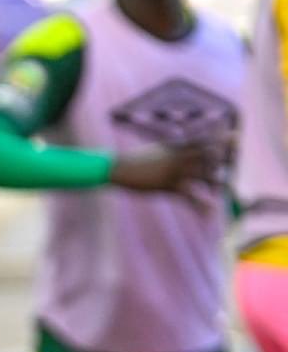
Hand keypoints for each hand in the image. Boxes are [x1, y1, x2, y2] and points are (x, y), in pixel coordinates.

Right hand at [111, 140, 229, 195]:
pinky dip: (199, 206)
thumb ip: (165, 153)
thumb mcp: (151, 154)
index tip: (236, 137)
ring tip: (222, 189)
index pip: (202, 141)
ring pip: (203, 175)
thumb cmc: (131, 161)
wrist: (115, 167)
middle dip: (221, 161)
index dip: (219, 139)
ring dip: (215, 183)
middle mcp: (177, 158)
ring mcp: (174, 171)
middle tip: (230, 167)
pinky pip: (189, 196)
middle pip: (207, 156)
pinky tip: (208, 214)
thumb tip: (170, 151)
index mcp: (174, 148)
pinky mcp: (168, 185)